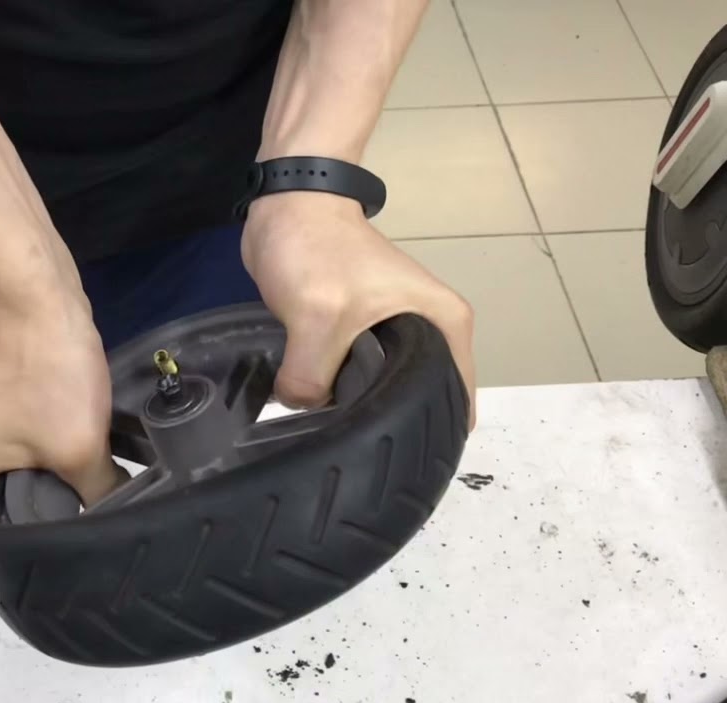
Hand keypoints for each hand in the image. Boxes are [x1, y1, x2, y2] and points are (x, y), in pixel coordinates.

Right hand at [0, 292, 118, 572]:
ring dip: (31, 501)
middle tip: (69, 539)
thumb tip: (118, 524)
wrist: (37, 298)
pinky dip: (32, 472)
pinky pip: (5, 464)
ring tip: (77, 506)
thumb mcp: (79, 447)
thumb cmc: (45, 374)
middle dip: (21, 535)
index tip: (42, 563)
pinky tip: (71, 470)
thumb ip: (97, 498)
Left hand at [241, 192, 476, 427]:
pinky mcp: (357, 335)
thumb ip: (313, 378)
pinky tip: (316, 409)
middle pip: (414, 398)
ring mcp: (393, 334)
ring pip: (376, 390)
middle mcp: (430, 331)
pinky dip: (334, 391)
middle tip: (353, 448)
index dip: (430, 429)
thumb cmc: (319, 251)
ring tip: (329, 430)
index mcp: (446, 324)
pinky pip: (351, 378)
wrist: (286, 206)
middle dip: (386, 423)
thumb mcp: (318, 318)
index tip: (399, 456)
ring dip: (352, 407)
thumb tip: (302, 410)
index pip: (455, 395)